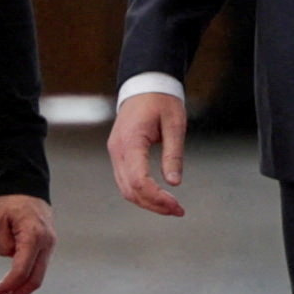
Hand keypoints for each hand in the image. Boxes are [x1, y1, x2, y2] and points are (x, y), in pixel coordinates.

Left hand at [0, 194, 54, 293]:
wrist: (26, 182)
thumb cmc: (8, 199)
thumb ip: (2, 244)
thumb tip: (10, 258)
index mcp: (34, 236)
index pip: (21, 270)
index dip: (7, 286)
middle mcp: (46, 243)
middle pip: (34, 280)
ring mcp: (49, 244)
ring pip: (38, 276)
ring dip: (21, 289)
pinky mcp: (46, 245)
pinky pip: (37, 267)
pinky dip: (25, 279)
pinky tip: (12, 285)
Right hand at [107, 92, 186, 216]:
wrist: (144, 83)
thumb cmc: (161, 100)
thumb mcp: (175, 124)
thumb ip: (173, 154)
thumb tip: (174, 183)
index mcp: (131, 141)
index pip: (138, 180)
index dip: (157, 198)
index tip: (177, 205)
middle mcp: (118, 149)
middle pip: (130, 190)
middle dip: (153, 205)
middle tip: (178, 210)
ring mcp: (115, 152)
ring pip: (125, 189)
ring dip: (147, 202)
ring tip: (171, 207)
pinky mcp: (119, 153)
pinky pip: (126, 180)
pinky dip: (141, 192)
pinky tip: (158, 195)